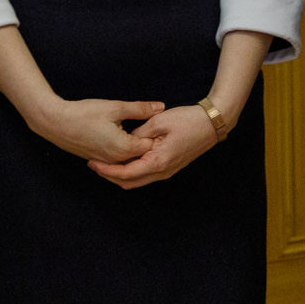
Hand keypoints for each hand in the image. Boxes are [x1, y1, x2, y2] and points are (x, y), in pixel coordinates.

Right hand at [29, 96, 160, 164]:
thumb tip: (161, 107)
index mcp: (124, 148)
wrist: (56, 123)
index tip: (160, 123)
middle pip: (141, 156)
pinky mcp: (98, 160)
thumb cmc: (85, 114)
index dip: (157, 135)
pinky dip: (124, 151)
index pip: (151, 147)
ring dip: (137, 148)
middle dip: (149, 143)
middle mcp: (116, 160)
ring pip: (129, 159)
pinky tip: (125, 136)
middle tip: (154, 127)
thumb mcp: (115, 107)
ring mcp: (106, 162)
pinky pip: (118, 160)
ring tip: (139, 131)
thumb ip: (140, 109)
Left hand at [88, 105, 219, 188]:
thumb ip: (138, 135)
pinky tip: (123, 160)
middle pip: (129, 183)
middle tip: (94, 164)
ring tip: (104, 162)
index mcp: (158, 162)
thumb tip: (124, 142)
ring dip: (119, 175)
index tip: (92, 162)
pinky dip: (131, 171)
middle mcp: (162, 172)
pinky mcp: (169, 167)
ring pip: (137, 181)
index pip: (125, 173)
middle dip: (109, 176)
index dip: (106, 170)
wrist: (212, 123)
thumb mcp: (159, 122)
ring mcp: (166, 172)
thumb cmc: (188, 120)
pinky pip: (145, 175)